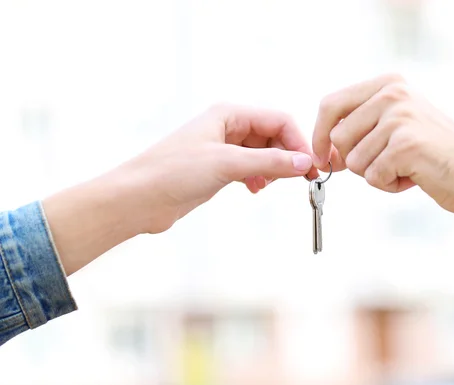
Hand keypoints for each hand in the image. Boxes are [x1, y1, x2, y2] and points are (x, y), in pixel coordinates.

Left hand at [127, 104, 318, 232]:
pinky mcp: (217, 168)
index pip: (277, 120)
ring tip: (270, 184)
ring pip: (263, 153)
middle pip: (272, 136)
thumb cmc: (173, 172)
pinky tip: (255, 189)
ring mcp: (222, 148)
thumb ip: (270, 162)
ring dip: (273, 168)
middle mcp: (227, 127)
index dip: (298, 141)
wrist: (138, 199)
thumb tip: (304, 162)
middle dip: (288, 156)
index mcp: (228, 114)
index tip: (312, 165)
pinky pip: (250, 168)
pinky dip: (259, 177)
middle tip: (302, 178)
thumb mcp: (227, 163)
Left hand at [311, 74, 453, 214]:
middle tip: (382, 164)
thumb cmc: (433, 155)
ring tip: (406, 167)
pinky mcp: (405, 144)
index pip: (330, 104)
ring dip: (375, 174)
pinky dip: (389, 185)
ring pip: (354, 161)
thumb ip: (361, 128)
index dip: (319, 136)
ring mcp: (399, 117)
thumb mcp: (396, 126)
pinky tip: (414, 176)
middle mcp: (392, 94)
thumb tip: (323, 150)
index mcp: (388, 84)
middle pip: (337, 136)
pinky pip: (372, 176)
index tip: (321, 157)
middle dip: (352, 160)